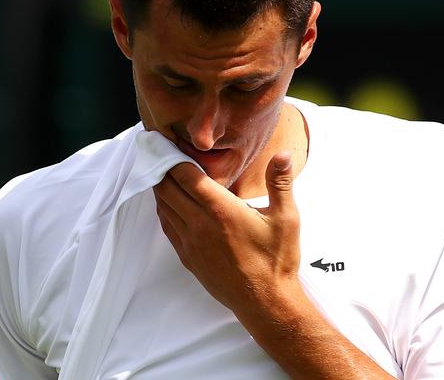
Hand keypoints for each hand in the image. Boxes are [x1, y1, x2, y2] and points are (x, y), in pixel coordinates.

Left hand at [153, 152, 300, 312]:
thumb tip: (284, 154)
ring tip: (161, 171)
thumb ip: (280, 182)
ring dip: (160, 187)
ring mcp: (190, 242)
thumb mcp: (285, 218)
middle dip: (161, 167)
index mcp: (221, 210)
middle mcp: (199, 224)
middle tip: (158, 151)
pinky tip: (169, 202)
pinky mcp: (187, 257)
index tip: (165, 141)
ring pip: (163, 207)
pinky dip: (164, 209)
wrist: (265, 301)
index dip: (171, 156)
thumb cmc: (276, 259)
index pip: (185, 175)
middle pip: (167, 188)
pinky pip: (167, 226)